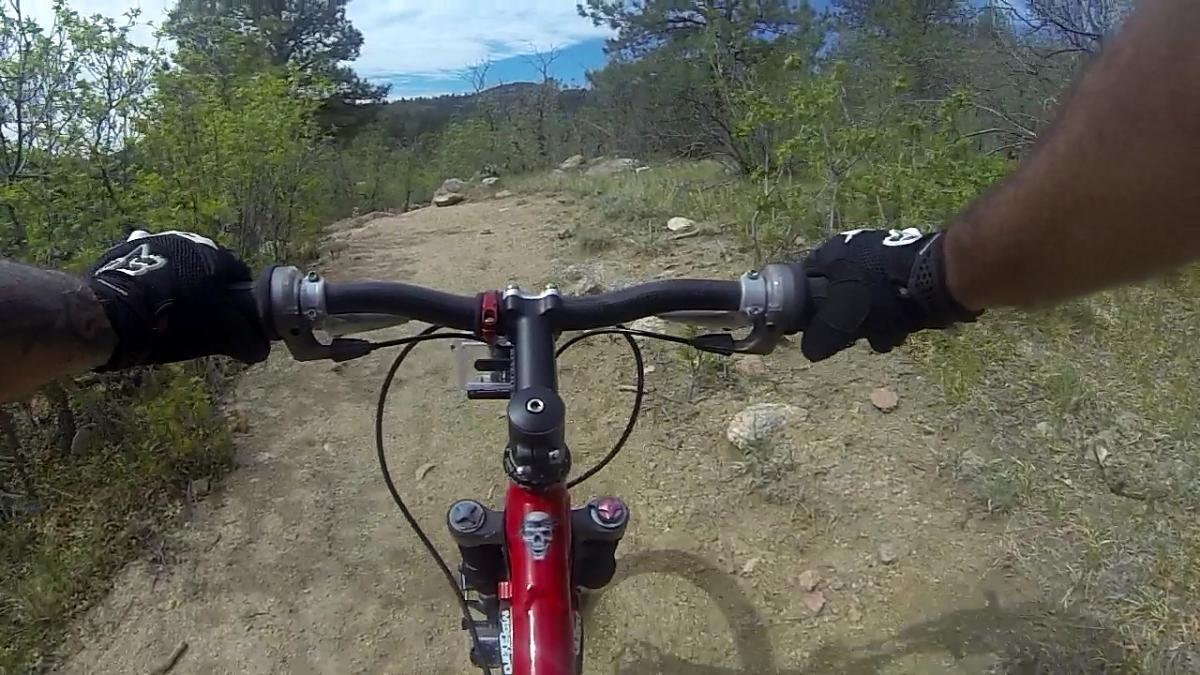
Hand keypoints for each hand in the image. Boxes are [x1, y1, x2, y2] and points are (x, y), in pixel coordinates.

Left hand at [87, 230, 269, 369]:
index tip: (229, 315)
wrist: (108, 315)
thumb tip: (262, 349)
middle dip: (208, 283)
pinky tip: (147, 291)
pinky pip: (151, 257)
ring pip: (181, 258)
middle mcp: (191, 241)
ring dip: (181, 275)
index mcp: (216, 258)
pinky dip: (153, 270)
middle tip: (199, 312)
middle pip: (209, 263)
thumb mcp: (212, 336)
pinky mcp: (130, 245)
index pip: (239, 274)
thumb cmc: (168, 324)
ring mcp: (158, 239)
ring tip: (170, 302)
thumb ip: (242, 339)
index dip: (237, 296)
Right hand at [799, 228, 980, 361]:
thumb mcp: (840, 316)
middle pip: (838, 296)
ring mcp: (883, 261)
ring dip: (872, 325)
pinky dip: (894, 317)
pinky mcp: (907, 272)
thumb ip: (821, 334)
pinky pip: (890, 301)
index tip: (813, 327)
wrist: (937, 278)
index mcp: (833, 252)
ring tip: (884, 336)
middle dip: (847, 322)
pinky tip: (901, 329)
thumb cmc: (880, 292)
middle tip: (854, 337)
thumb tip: (810, 351)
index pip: (806, 280)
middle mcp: (855, 251)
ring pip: (866, 302)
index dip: (806, 305)